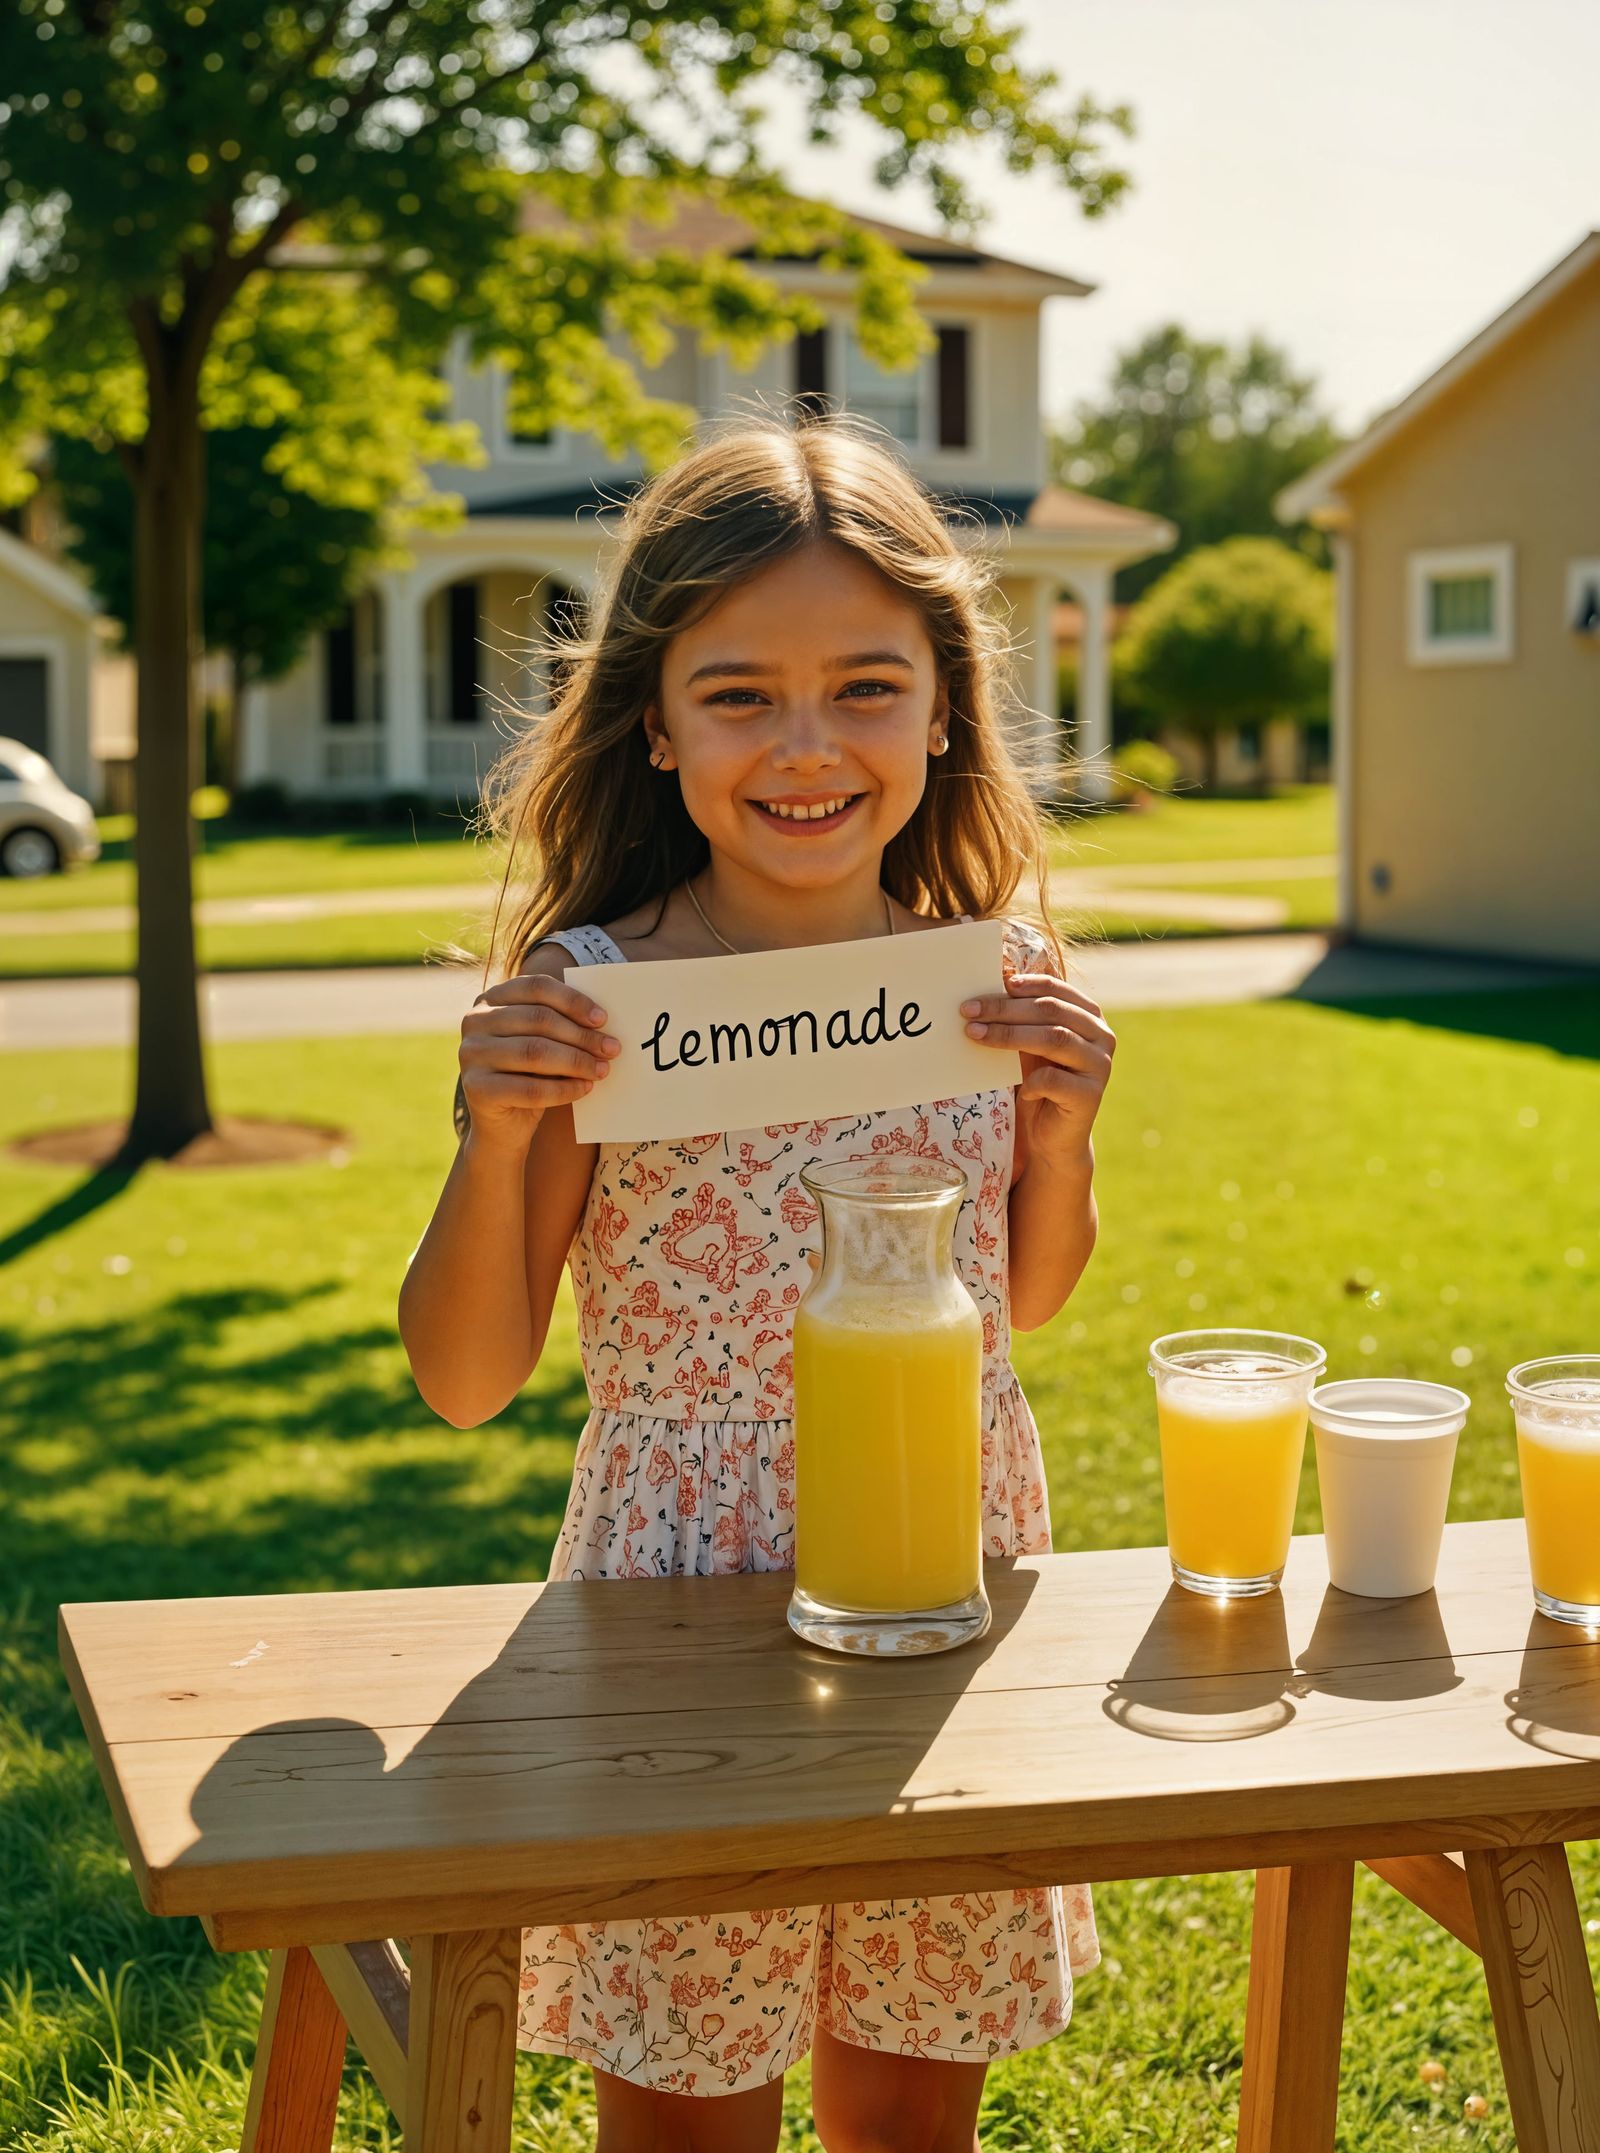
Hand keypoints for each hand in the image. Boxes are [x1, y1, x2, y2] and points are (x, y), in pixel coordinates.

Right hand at [458, 975, 620, 1152]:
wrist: (502, 1125)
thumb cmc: (529, 1075)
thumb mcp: (542, 1043)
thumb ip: (561, 1026)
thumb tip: (602, 1023)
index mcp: (490, 999)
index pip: (536, 987)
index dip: (572, 1001)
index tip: (602, 1019)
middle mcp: (474, 1021)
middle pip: (538, 1019)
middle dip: (581, 1035)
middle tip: (611, 1049)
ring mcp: (470, 1054)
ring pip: (535, 1052)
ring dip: (576, 1061)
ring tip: (602, 1069)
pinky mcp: (476, 1088)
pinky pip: (530, 1088)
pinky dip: (564, 1089)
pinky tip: (584, 1088)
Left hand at [961, 972, 1114, 1169]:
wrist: (1052, 1138)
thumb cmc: (1037, 1085)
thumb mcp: (1027, 1048)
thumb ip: (1018, 1022)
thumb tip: (985, 994)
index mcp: (1089, 1017)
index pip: (1057, 990)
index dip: (1026, 984)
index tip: (994, 984)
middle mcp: (1101, 1037)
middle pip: (1051, 1011)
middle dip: (1005, 1009)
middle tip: (968, 1011)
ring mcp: (1100, 1065)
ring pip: (1054, 1038)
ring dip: (1009, 1035)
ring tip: (975, 1035)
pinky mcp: (1091, 1095)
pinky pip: (1054, 1080)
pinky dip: (1031, 1081)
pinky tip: (1021, 1089)